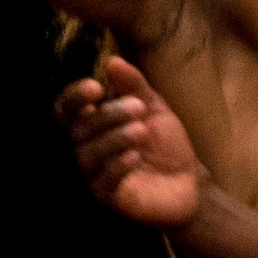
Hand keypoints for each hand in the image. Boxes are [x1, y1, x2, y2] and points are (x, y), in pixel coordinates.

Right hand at [58, 56, 203, 230]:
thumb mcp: (155, 109)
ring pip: (89, 154)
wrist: (191, 183)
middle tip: (138, 107)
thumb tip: (114, 61)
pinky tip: (135, 156)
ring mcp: (95, 173)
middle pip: (80, 129)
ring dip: (114, 139)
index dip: (74, 97)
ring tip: (141, 131)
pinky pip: (104, 181)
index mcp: (93, 124)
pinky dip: (117, 166)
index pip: (67, 109)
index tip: (95, 86)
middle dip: (108, 115)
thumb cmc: (166, 145)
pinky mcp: (109, 196)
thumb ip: (135, 87)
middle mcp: (88, 148)